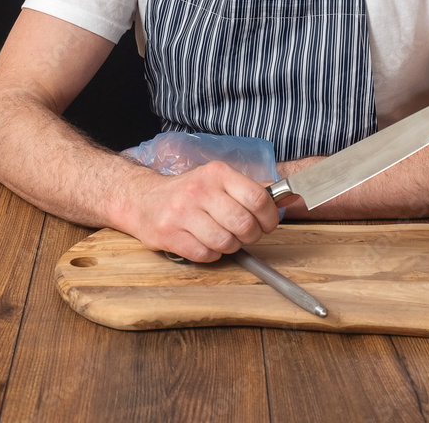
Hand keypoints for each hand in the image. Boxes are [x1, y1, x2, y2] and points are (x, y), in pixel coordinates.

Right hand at [127, 160, 280, 261]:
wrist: (144, 200)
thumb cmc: (188, 192)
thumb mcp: (218, 180)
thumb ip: (249, 188)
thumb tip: (284, 197)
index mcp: (216, 173)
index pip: (257, 197)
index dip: (269, 217)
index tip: (268, 224)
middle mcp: (200, 190)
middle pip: (243, 223)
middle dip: (251, 236)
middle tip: (246, 234)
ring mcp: (183, 213)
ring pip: (225, 242)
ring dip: (230, 247)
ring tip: (224, 238)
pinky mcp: (170, 234)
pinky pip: (205, 255)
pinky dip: (211, 255)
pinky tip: (205, 243)